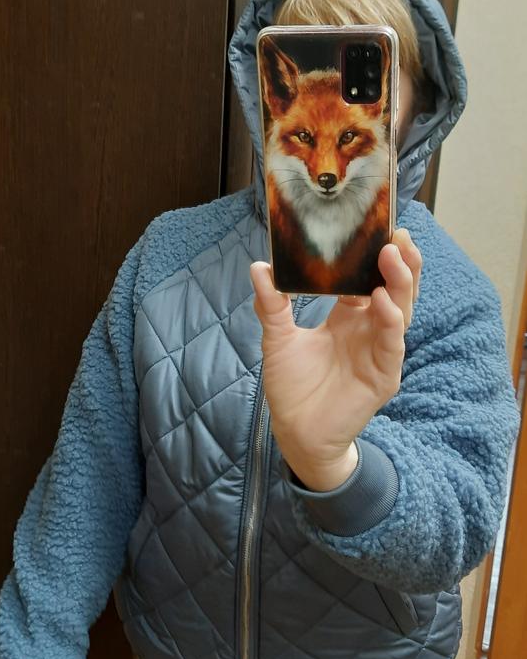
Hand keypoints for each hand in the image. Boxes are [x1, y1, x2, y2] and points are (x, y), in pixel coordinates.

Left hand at [250, 229, 421, 491]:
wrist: (295, 432)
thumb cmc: (291, 387)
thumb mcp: (278, 339)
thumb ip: (272, 305)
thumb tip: (259, 267)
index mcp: (349, 316)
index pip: (368, 278)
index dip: (373, 254)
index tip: (373, 226)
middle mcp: (369, 329)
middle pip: (394, 288)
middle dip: (398, 261)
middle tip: (395, 234)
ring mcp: (380, 351)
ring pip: (400, 310)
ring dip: (400, 283)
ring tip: (394, 256)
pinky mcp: (384, 375)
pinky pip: (391, 343)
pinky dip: (389, 321)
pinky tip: (381, 301)